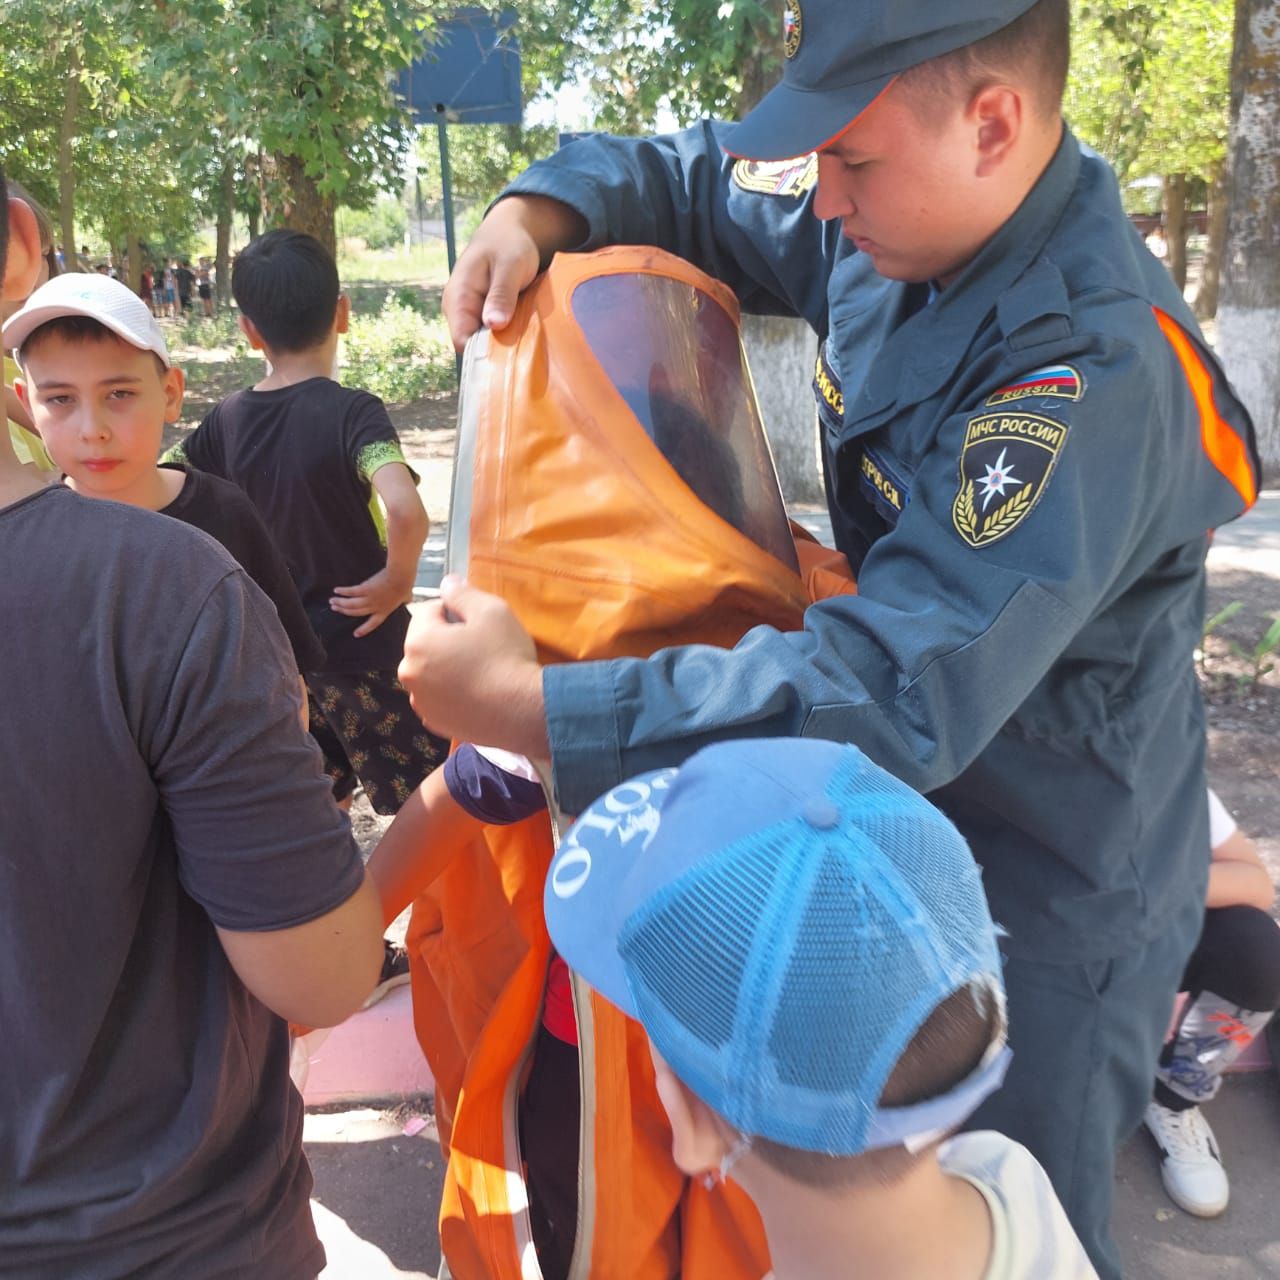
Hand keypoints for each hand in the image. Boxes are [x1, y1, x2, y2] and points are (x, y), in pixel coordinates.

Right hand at [330, 568, 413, 637]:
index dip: (364, 629)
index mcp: (384, 611)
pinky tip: (336, 590)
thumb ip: (404, 601)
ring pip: (351, 604)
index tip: (355, 634)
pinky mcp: (365, 589)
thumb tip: (407, 600)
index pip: (373, 624)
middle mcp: (374, 607)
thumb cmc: (405, 585)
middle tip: (335, 609)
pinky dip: (343, 592)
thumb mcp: (406, 597)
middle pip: (356, 612)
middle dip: (344, 611)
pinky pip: (351, 592)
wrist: (400, 576)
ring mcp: (369, 599)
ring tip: (332, 602)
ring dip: (340, 603)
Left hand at [398, 576, 548, 757]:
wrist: (523, 711)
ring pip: (431, 672)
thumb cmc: (506, 657)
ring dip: (447, 667)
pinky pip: (438, 698)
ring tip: (480, 671)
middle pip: (426, 642)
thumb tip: (447, 583)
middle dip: (448, 640)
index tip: (478, 622)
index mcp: (419, 641)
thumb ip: (463, 593)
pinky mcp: (434, 723)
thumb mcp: (491, 611)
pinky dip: (451, 693)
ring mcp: (421, 701)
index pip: (429, 610)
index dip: (456, 610)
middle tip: (481, 646)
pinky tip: (476, 692)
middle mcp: (410, 672)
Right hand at [442, 194, 587, 350]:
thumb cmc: (508, 244)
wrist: (509, 231)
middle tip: (525, 346)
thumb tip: (493, 325)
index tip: (511, 355)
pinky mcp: (483, 316)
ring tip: (526, 337)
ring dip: (505, 343)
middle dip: (498, 350)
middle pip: (473, 347)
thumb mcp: (510, 266)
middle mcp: (458, 310)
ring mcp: (470, 315)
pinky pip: (493, 335)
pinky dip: (509, 336)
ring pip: (485, 343)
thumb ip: (501, 295)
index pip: (462, 341)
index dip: (484, 353)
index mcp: (457, 298)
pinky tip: (523, 332)